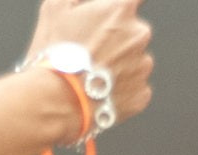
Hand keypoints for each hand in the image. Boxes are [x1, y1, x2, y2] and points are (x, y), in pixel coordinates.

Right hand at [24, 0, 153, 128]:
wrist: (56, 101)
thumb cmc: (55, 54)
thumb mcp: (55, 8)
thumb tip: (85, 1)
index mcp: (121, 10)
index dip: (120, 7)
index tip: (112, 15)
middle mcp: (139, 35)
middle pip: (132, 32)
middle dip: (115, 40)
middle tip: (89, 53)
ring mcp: (143, 66)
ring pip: (134, 61)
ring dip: (118, 66)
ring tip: (91, 76)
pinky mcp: (141, 93)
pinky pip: (134, 88)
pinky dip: (120, 90)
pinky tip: (99, 92)